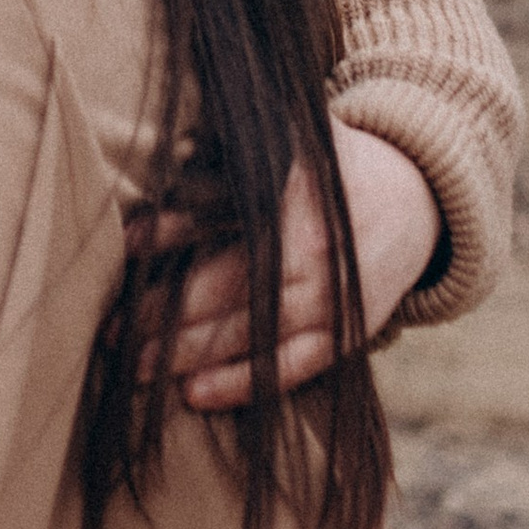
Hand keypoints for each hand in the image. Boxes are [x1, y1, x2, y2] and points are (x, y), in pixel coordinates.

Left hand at [150, 124, 442, 410]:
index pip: (224, 211)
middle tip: (110, 329)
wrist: (417, 198)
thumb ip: (234, 139)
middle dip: (166, 310)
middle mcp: (315, 243)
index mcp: (296, 188)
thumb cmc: (329, 164)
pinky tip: (196, 394)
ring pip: (255, 332)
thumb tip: (164, 138)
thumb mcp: (292, 134)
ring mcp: (334, 292)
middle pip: (230, 283)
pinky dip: (244, 383)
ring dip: (191, 353)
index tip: (124, 247)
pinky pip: (293, 366)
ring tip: (135, 366)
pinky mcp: (349, 330)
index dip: (170, 230)